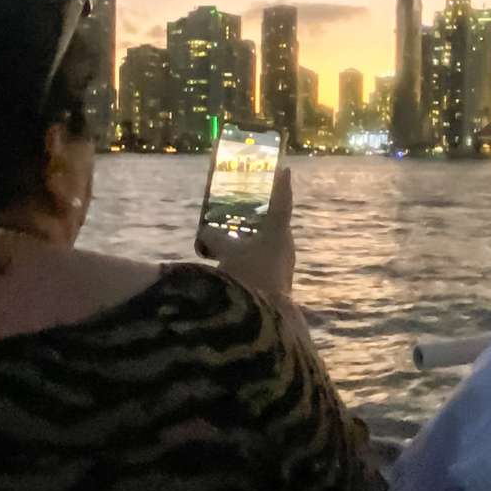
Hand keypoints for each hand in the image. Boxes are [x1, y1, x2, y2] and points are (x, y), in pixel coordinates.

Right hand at [199, 167, 294, 301]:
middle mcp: (285, 246)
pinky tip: (234, 261)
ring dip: (253, 236)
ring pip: (268, 243)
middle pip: (274, 221)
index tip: (284, 167)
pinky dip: (250, 255)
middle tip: (248, 201)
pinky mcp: (277, 283)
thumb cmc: (247, 279)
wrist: (266, 323)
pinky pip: (263, 261)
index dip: (281, 184)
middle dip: (260, 211)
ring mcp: (283, 266)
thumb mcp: (225, 254)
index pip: (282, 201)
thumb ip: (213, 239)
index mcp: (278, 232)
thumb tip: (205, 232)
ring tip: (234, 232)